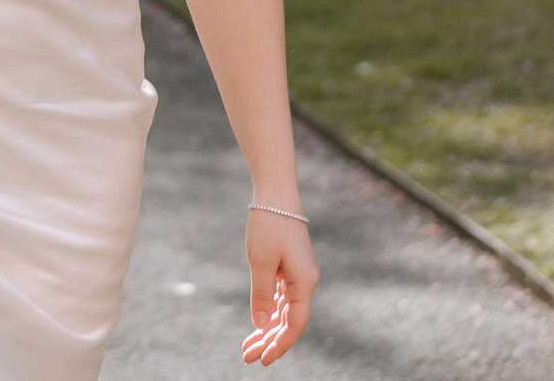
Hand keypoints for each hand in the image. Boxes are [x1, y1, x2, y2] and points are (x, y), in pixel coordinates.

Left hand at [241, 207, 316, 365]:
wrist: (276, 194)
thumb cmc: (269, 224)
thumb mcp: (261, 261)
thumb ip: (262, 294)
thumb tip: (260, 324)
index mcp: (304, 282)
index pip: (295, 324)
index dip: (280, 344)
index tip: (263, 360)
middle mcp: (306, 281)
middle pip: (289, 321)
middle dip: (269, 341)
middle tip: (248, 358)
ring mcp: (298, 274)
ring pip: (284, 310)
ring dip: (267, 328)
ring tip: (247, 346)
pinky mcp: (290, 267)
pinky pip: (281, 297)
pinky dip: (269, 310)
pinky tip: (258, 323)